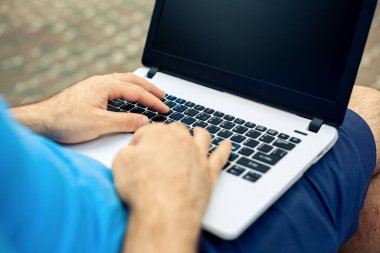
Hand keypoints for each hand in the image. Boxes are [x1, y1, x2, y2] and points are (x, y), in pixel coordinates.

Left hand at [11, 73, 168, 143]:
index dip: (153, 101)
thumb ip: (124, 122)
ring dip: (139, 87)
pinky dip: (128, 89)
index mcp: (105, 86)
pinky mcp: (89, 92)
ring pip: (123, 81)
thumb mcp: (99, 124)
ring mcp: (94, 85)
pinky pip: (115, 85)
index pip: (136, 92)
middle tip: (163, 96)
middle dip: (150, 88)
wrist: (41, 120)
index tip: (164, 108)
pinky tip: (127, 96)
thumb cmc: (66, 121)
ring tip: (150, 93)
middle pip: (132, 80)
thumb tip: (145, 121)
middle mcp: (101, 82)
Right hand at [112, 123, 230, 252]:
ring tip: (199, 131)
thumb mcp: (121, 163)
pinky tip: (227, 145)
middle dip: (170, 132)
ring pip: (201, 137)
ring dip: (199, 133)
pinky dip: (224, 149)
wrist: (164, 209)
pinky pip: (220, 156)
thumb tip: (134, 151)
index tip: (136, 150)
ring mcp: (197, 155)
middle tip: (166, 139)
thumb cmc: (142, 187)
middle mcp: (181, 141)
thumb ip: (128, 151)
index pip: (148, 131)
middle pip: (176, 130)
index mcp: (158, 134)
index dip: (140, 141)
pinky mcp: (209, 172)